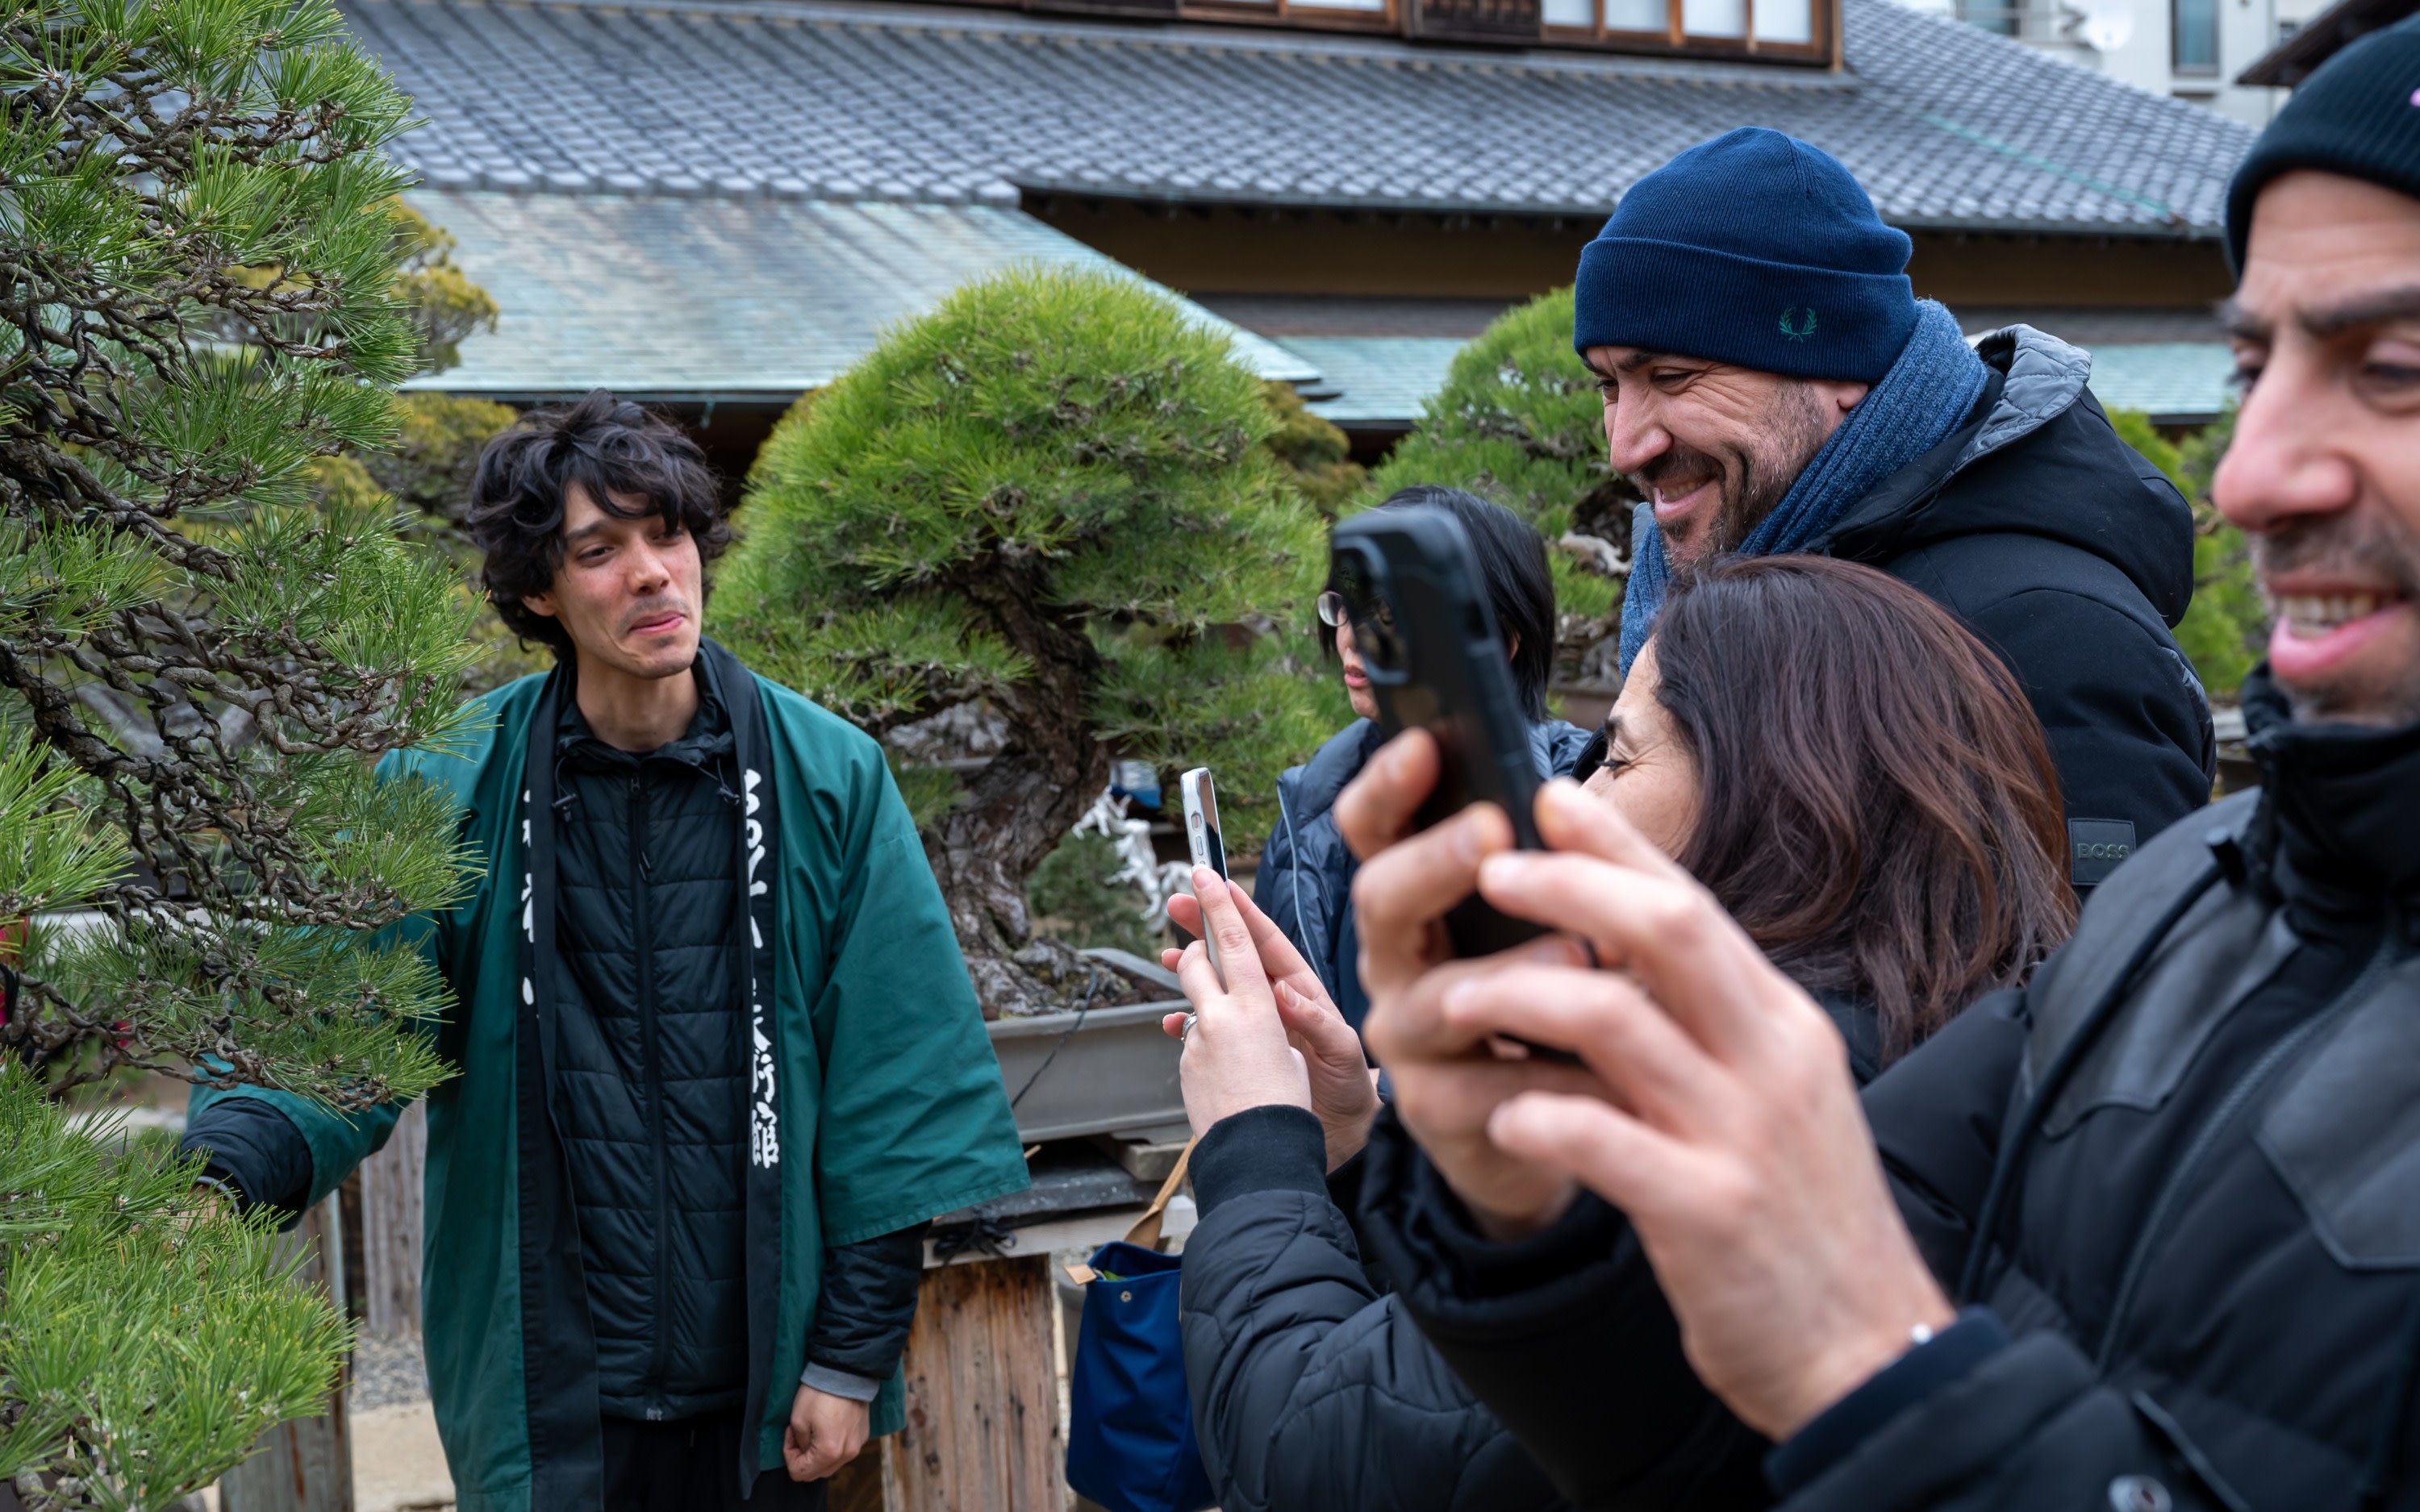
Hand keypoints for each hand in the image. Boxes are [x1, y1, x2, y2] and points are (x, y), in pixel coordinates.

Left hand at [783, 1384, 870, 1481]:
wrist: (846, 1372)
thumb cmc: (819, 1394)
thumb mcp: (798, 1420)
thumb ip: (799, 1445)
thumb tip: (804, 1451)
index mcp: (829, 1452)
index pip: (800, 1473)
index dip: (789, 1456)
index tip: (790, 1436)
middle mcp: (847, 1454)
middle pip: (818, 1473)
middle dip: (804, 1459)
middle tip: (798, 1437)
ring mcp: (857, 1446)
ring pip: (831, 1464)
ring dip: (818, 1455)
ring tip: (813, 1431)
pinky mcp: (863, 1436)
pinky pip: (844, 1451)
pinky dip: (833, 1447)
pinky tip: (828, 1427)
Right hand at [1164, 884, 1377, 1167]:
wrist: (1347, 1133)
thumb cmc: (1353, 1089)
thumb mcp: (1342, 1053)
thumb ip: (1317, 1022)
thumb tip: (1286, 993)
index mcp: (1302, 993)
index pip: (1268, 944)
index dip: (1243, 913)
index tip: (1219, 887)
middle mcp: (1277, 1003)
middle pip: (1237, 956)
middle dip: (1207, 928)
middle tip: (1178, 906)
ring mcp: (1258, 1026)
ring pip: (1220, 987)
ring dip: (1193, 969)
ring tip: (1168, 954)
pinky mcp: (1245, 1051)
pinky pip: (1210, 1030)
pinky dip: (1188, 1023)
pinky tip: (1170, 1020)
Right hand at [1335, 730, 1603, 1234]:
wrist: (1565, 1133)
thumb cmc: (1557, 1008)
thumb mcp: (1558, 925)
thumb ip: (1555, 868)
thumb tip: (1558, 796)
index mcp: (1416, 904)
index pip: (1372, 831)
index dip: (1385, 787)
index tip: (1423, 746)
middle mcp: (1393, 964)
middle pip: (1380, 899)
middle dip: (1434, 860)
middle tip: (1493, 829)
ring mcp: (1403, 1040)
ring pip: (1431, 997)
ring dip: (1505, 972)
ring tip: (1576, 951)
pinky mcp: (1432, 1112)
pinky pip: (1476, 1090)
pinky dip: (1542, 1074)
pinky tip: (1602, 1066)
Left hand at [1441, 779, 1951, 1440]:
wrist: (1865, 1354)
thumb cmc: (1801, 1221)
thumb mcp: (1776, 1100)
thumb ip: (1713, 1026)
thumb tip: (1631, 946)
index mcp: (1782, 1027)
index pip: (1695, 906)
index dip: (1619, 847)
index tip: (1549, 797)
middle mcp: (1771, 1061)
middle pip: (1667, 932)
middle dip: (1569, 884)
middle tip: (1489, 867)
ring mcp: (1742, 1135)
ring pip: (1618, 1022)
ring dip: (1521, 996)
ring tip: (1453, 999)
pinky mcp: (1707, 1212)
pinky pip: (1602, 1139)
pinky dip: (1539, 1117)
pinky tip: (1501, 1122)